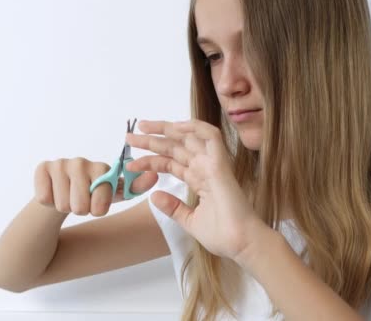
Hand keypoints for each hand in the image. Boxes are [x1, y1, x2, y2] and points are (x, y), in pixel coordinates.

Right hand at [33, 157, 156, 215]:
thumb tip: (154, 175)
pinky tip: (54, 194)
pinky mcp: (42, 168)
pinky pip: (45, 197)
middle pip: (80, 205)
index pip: (102, 196)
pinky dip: (49, 202)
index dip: (98, 207)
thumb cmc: (91, 195)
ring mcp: (60, 163)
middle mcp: (80, 161)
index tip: (97, 206)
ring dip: (65, 207)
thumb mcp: (114, 194)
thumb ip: (135, 186)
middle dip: (81, 210)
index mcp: (101, 168)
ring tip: (68, 198)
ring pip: (63, 204)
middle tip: (81, 202)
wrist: (60, 196)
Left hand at [125, 119, 260, 260]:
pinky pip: (210, 136)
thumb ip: (174, 208)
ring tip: (142, 126)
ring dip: (166, 129)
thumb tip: (154, 196)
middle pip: (174, 147)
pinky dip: (194, 127)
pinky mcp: (220, 164)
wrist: (241, 243)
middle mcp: (205, 168)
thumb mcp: (190, 221)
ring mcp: (213, 164)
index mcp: (199, 179)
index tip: (131, 163)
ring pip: (188, 137)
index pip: (171, 162)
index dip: (150, 160)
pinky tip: (174, 127)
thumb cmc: (223, 235)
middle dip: (151, 140)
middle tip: (129, 137)